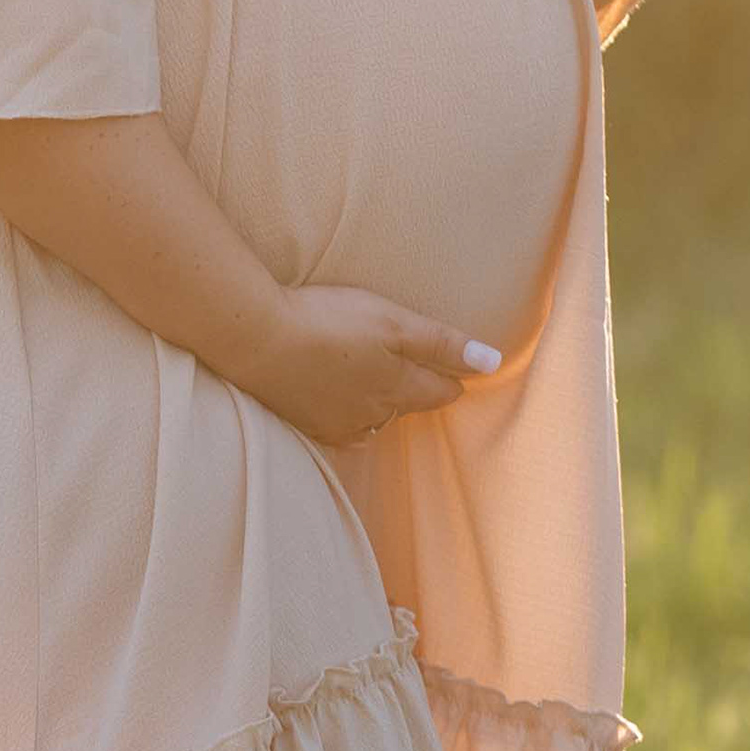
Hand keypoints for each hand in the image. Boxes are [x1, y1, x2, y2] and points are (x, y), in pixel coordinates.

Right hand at [250, 284, 501, 448]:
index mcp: (400, 389)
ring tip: (375, 378)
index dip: (453, 376)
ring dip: (379, 402)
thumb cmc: (328, 322)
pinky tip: (340, 401)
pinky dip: (347, 414)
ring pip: (374, 418)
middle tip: (415, 367)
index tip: (458, 367)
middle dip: (415, 388)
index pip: (442, 391)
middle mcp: (374, 416)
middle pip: (408, 405)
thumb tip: (494, 363)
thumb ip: (443, 344)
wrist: (255, 338)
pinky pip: (341, 428)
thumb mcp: (394, 322)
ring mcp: (338, 424)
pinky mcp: (306, 423)